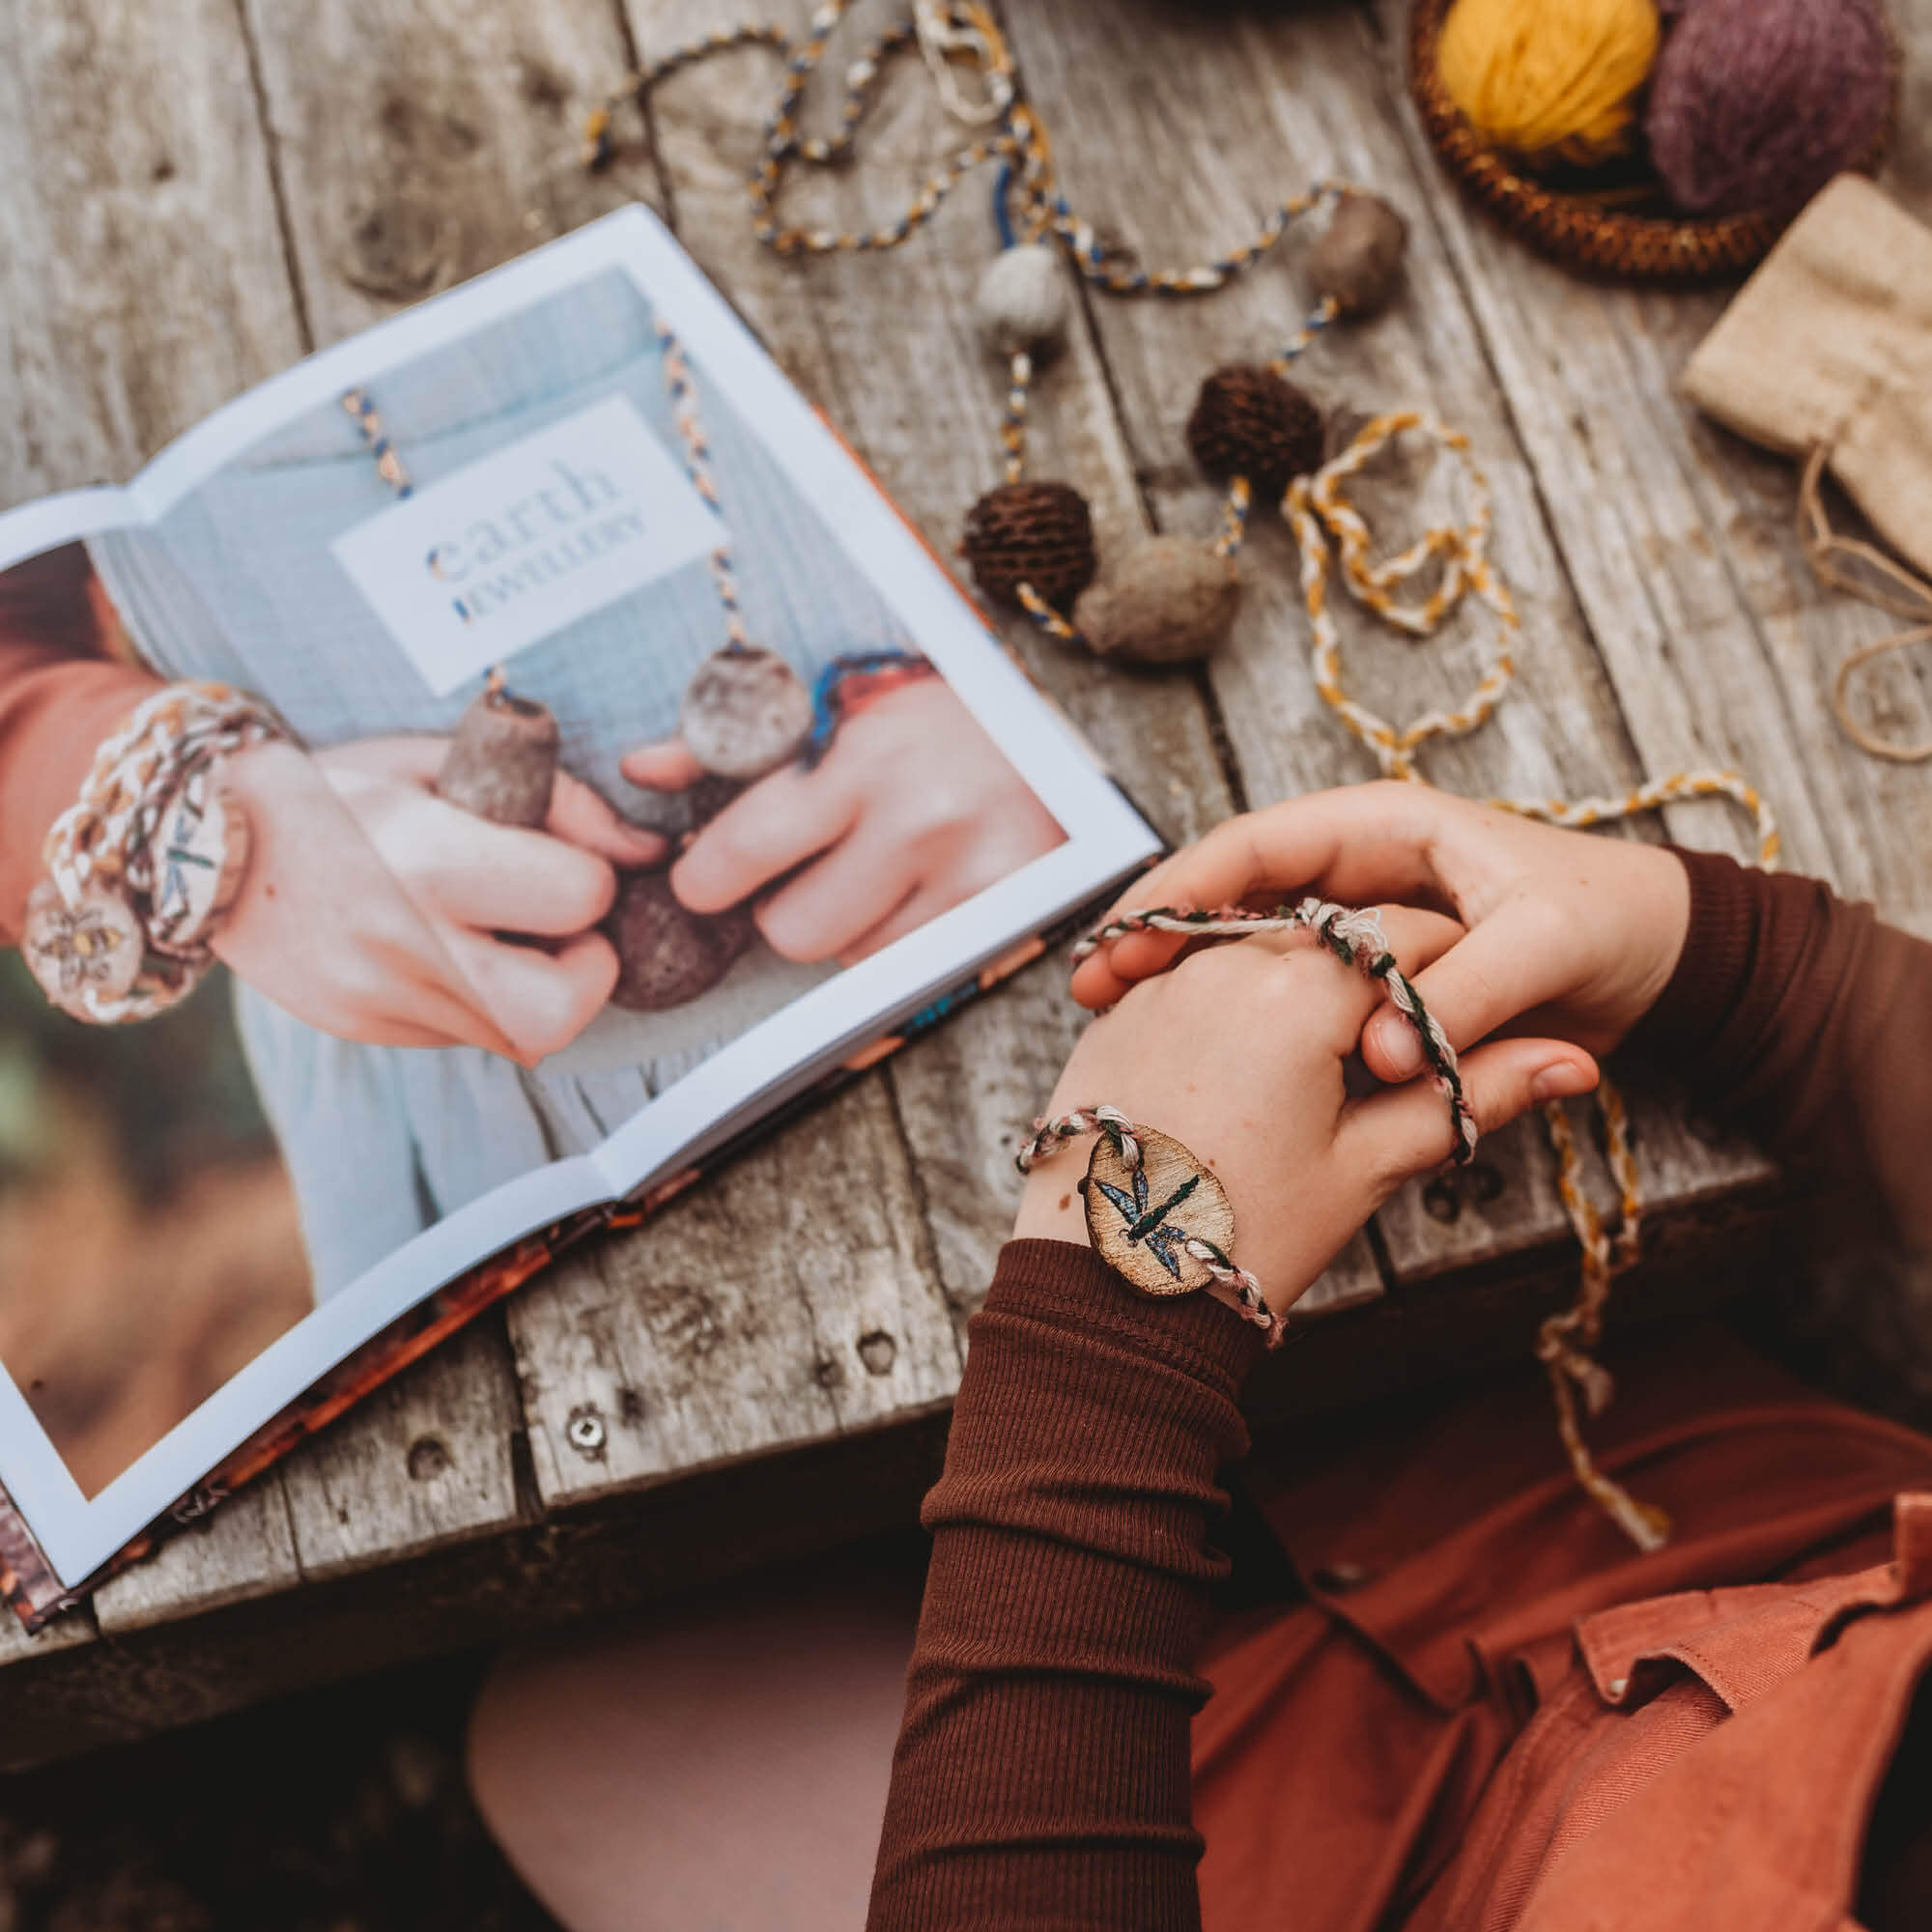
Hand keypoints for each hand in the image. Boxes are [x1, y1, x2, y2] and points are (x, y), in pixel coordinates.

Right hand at [214, 737, 665, 1062]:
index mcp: (428, 859)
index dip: (595, 878)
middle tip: (568, 931)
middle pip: (563, 1007)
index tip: (570, 862)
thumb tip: (646, 853)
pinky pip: (469, 1037)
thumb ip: (555, 802)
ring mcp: (382, 1002)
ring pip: (522, 1036)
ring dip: (543, 991)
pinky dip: (488, 1003)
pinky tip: (457, 953)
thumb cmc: (335, 787)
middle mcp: (406, 944)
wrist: (197, 840)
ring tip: (511, 938)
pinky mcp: (368, 1032)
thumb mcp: (439, 760)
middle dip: (590, 970)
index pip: (580, 896)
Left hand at [622, 678, 1065, 964]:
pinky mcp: (1005, 918)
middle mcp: (921, 822)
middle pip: (790, 932)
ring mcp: (970, 878)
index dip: (706, 877)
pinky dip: (894, 942)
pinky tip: (913, 890)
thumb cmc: (930, 715)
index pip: (742, 852)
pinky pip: (907, 970)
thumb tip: (641, 771)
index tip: (705, 875)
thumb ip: (732, 742)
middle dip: (780, 910)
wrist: (1058, 735)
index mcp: (865, 756)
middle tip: (801, 873)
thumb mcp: (836, 705)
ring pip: (848, 958)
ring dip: (844, 928)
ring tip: (875, 870)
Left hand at [1019, 908, 1598, 1303]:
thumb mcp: (1367, 1165)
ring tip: (1324, 1068)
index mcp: (1300, 989)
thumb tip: (1576, 1064)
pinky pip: (1194, 976)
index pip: (1406, 939)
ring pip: (1258, 947)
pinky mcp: (1118, 1012)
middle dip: (1374, 980)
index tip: (1465, 1019)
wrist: (1106, 1284)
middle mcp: (1225, 962)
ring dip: (1301, 987)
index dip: (1448, 976)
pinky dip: (1234, 1004)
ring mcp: (1163, 982)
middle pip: (1330, 936)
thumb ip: (1470, 1096)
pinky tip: (1249, 1069)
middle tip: (1398, 1052)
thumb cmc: (1241, 1233)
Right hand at [1070, 783, 1689, 1084]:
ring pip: (1246, 943)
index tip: (1127, 940)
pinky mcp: (1366, 969)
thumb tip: (1382, 1058)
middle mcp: (1355, 865)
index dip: (1185, 891)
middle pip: (1230, 893)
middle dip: (1158, 936)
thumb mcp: (1542, 950)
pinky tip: (1187, 1048)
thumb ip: (1462, 999)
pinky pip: (1286, 987)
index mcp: (1383, 826)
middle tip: (1093, 991)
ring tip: (1113, 1023)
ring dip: (1183, 978)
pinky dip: (1235, 1012)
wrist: (1658, 952)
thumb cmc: (1606, 923)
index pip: (1257, 846)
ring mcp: (1355, 918)